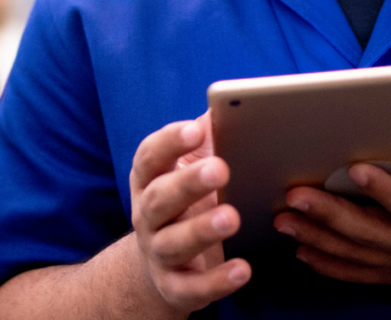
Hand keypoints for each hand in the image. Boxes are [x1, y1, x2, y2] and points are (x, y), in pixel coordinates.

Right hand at [128, 113, 251, 315]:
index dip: (170, 143)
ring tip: (233, 216)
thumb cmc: (185, 204)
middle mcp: (147, 216)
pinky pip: (191, 288)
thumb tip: (227, 103)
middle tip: (220, 169)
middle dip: (187, 184)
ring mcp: (158, 253)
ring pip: (173, 243)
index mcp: (149, 180)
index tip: (196, 128)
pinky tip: (244, 270)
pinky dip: (216, 282)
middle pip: (159, 199)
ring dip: (202, 230)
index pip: (149, 158)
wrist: (163, 266)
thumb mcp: (189, 171)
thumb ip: (206, 140)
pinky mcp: (174, 287)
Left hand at [272, 134, 390, 319]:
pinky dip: (326, 262)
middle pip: (368, 231)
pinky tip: (300, 248)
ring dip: (315, 235)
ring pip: (353, 252)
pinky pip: (355, 272)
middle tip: (294, 193)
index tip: (356, 168)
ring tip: (282, 217)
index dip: (385, 190)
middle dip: (328, 211)